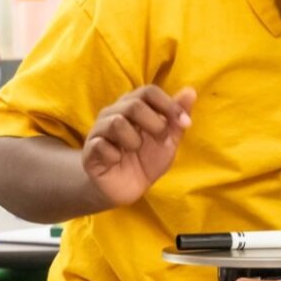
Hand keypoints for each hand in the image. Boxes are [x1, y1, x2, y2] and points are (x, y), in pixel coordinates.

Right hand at [82, 85, 195, 206]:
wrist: (124, 189)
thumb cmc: (145, 160)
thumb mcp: (168, 141)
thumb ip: (177, 118)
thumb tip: (190, 91)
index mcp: (133, 106)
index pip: (148, 91)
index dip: (169, 104)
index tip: (184, 122)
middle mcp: (114, 113)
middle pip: (134, 104)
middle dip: (154, 124)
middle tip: (158, 139)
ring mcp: (99, 131)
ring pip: (116, 122)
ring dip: (134, 140)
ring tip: (134, 150)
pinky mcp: (90, 150)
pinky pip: (101, 145)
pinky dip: (115, 155)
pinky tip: (117, 160)